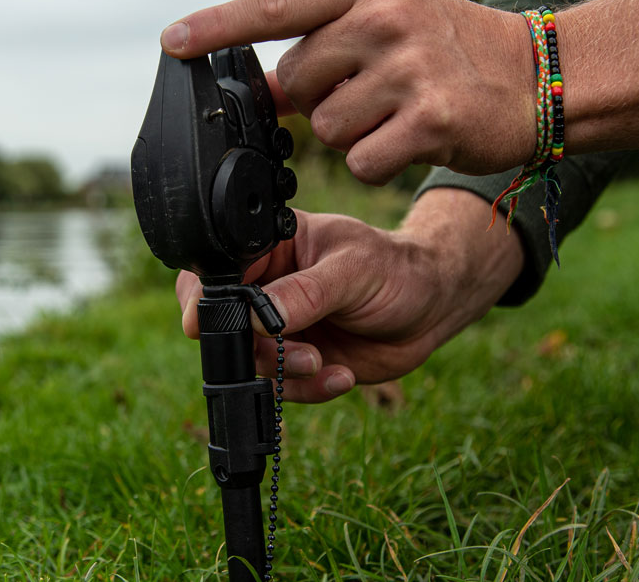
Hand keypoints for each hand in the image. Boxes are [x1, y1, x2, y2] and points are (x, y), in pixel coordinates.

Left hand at [161, 0, 536, 183]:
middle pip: (297, 83)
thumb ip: (326, 45)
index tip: (174, 42)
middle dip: (320, 100)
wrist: (538, 75)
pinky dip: (379, 163)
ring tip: (398, 114)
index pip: (278, 5)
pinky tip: (414, 140)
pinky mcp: (432, 118)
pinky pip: (363, 162)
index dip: (221, 25)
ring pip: (327, 129)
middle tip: (370, 92)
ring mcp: (410, 67)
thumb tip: (260, 91)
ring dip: (353, 135)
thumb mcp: (387, 24)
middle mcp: (386, 18)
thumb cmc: (448, 50)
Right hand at [174, 189, 524, 402]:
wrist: (432, 306)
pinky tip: (341, 377)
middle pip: (225, 324)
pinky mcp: (298, 361)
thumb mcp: (352, 271)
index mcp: (271, 247)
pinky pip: (284, 386)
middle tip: (294, 350)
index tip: (208, 326)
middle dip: (254, 345)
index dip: (206, 299)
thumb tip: (254, 315)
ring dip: (286, 371)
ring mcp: (280, 326)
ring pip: (254, 360)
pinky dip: (308, 390)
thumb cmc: (395, 270)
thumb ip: (303, 293)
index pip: (218, 269)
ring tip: (322, 363)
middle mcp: (267, 287)